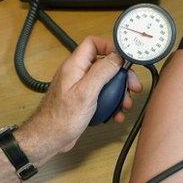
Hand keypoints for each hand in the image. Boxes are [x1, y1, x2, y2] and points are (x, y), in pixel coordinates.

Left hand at [24, 36, 142, 152]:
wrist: (49, 138)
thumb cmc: (61, 118)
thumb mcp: (86, 92)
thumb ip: (102, 71)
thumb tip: (117, 57)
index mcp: (75, 66)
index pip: (93, 43)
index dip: (110, 46)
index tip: (125, 58)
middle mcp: (77, 74)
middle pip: (104, 64)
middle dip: (121, 75)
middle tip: (132, 86)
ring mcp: (80, 88)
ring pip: (105, 82)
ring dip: (118, 92)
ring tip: (126, 104)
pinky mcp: (82, 101)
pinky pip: (101, 97)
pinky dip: (111, 104)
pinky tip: (116, 114)